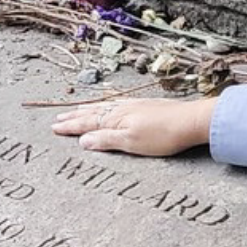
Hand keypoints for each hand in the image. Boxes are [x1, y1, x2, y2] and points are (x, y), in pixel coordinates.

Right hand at [50, 96, 218, 155]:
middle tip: (59, 118)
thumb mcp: (131, 142)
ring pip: (105, 106)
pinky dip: (106, 104)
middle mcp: (123, 109)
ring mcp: (135, 106)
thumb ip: (106, 140)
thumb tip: (83, 140)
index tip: (55, 127)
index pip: (88, 123)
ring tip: (77, 109)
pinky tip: (110, 104)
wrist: (191, 121)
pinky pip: (117, 103)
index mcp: (116, 119)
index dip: (71, 126)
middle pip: (94, 112)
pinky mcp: (146, 106)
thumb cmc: (163, 135)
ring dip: (89, 109)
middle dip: (75, 116)